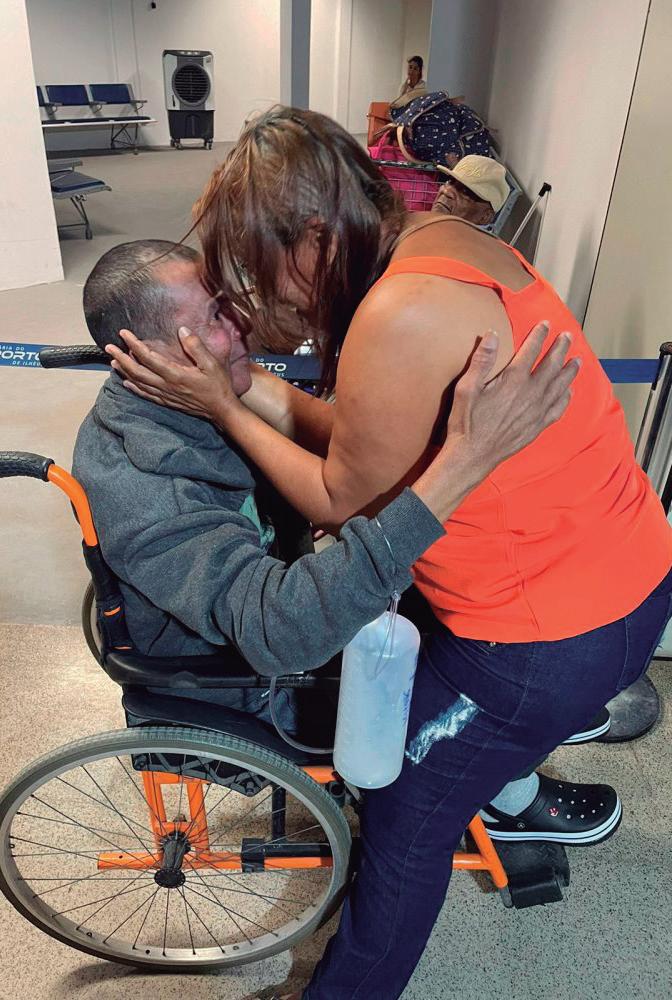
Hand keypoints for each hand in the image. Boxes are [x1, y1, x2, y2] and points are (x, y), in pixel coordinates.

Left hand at [105, 328, 238, 420]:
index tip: (124, 334)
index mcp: (176, 374)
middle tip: (109, 347)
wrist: (221, 410)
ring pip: (138, 383)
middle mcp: (167, 386)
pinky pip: (146, 394)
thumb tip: (182, 330)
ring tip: (113, 361)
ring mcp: (166, 395)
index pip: (148, 357)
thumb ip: (196, 346)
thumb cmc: (218, 386)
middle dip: (121, 358)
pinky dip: (134, 388)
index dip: (134, 344)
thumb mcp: (212, 363)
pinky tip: (126, 383)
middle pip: (137, 371)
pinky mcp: (168, 402)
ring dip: (124, 372)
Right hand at [411, 322, 579, 522]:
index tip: (546, 324)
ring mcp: (537, 411)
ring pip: (559, 386)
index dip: (539, 335)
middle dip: (560, 348)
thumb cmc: (466, 422)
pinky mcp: (537, 426)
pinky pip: (558, 408)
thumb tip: (492, 335)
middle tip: (567, 337)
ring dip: (569, 371)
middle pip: (551, 365)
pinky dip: (566, 397)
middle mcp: (530, 394)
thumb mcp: (466, 388)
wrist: (473, 456)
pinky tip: (569, 392)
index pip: (531, 351)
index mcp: (513, 381)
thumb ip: (481, 361)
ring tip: (577, 360)